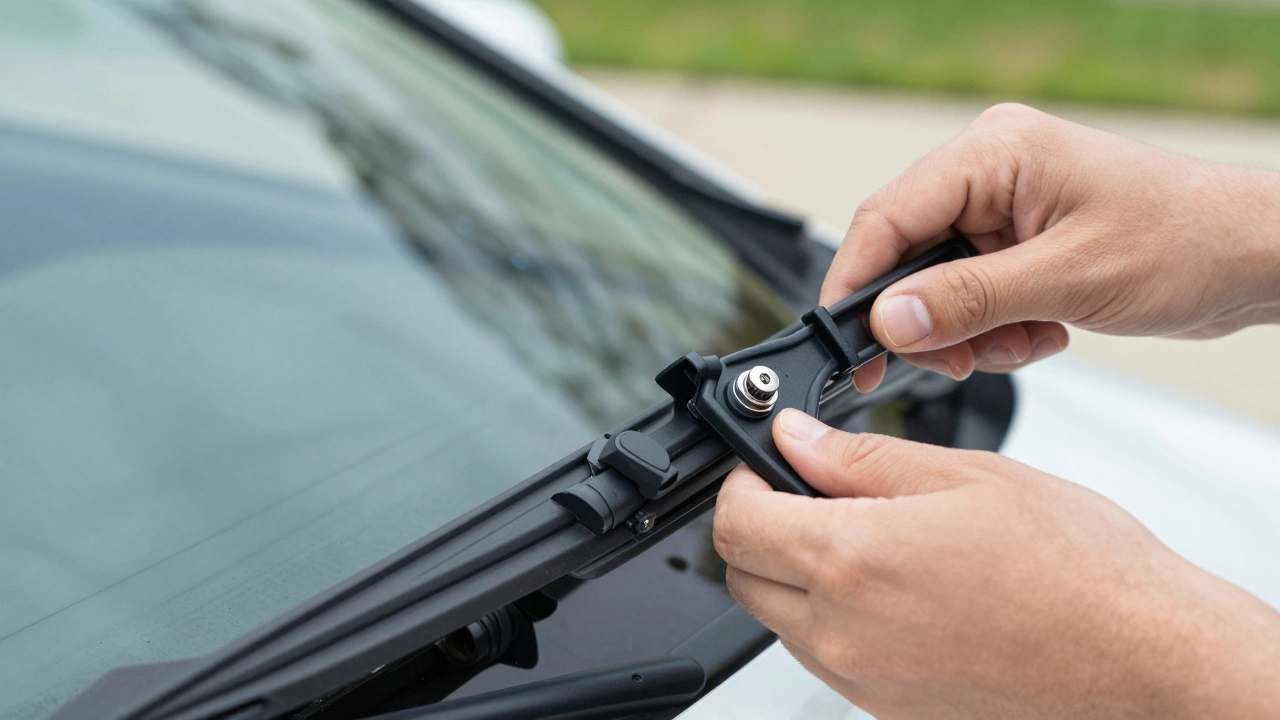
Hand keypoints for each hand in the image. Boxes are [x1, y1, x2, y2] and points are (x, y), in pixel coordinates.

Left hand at [713, 409, 1279, 718]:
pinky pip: (826, 657)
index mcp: (854, 562)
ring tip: (869, 537)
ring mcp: (865, 680)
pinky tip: (894, 586)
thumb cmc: (1080, 571)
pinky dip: (833, 617)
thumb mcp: (966, 477)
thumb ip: (860, 459)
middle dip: (761, 526)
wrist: (1146, 661)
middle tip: (812, 491)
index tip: (768, 461)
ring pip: (780, 620)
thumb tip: (796, 440)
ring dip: (797, 573)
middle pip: (744, 575)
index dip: (742, 480)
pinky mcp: (888, 708)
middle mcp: (845, 633)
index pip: (736, 523)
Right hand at [831, 103, 1279, 391]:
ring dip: (969, 332)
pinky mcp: (1020, 245)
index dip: (856, 282)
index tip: (844, 340)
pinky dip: (996, 331)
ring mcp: (1005, 210)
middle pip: (907, 255)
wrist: (1254, 258)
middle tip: (950, 358)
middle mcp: (992, 174)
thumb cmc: (1188, 240)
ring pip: (936, 286)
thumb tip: (890, 319)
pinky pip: (971, 297)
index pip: (888, 216)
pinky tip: (1041, 334)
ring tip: (1021, 342)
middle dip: (925, 318)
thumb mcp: (1070, 277)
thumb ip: (970, 299)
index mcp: (996, 153)